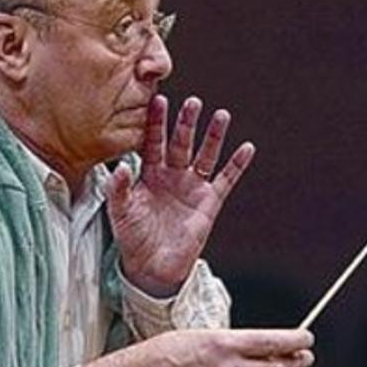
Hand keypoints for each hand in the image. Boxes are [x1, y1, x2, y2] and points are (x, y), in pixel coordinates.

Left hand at [107, 95, 254, 296]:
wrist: (152, 267)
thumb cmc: (133, 238)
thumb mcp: (120, 212)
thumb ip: (119, 188)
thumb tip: (122, 166)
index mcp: (148, 173)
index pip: (153, 141)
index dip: (156, 122)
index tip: (158, 100)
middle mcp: (172, 175)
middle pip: (181, 142)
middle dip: (187, 122)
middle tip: (193, 102)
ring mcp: (192, 187)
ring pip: (205, 155)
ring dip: (213, 136)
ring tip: (221, 115)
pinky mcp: (209, 202)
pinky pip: (226, 179)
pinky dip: (236, 164)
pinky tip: (246, 148)